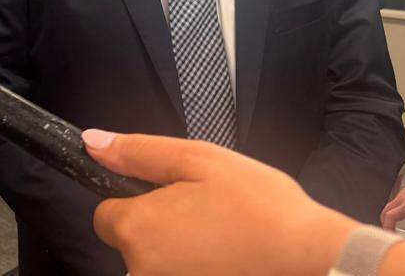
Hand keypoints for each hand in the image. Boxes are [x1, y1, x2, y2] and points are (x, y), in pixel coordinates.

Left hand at [83, 130, 354, 275]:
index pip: (105, 217)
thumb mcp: (199, 160)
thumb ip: (138, 152)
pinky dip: (200, 271)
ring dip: (182, 256)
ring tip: (225, 244)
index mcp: (137, 229)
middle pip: (133, 247)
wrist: (313, 262)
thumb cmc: (259, 207)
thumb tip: (91, 141)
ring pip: (158, 268)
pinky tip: (230, 264)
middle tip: (209, 220)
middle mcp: (140, 272)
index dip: (135, 204)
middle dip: (161, 232)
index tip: (171, 201)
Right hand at [380, 183, 404, 230]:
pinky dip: (394, 210)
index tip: (389, 234)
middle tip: (389, 231)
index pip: (391, 216)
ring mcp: (403, 194)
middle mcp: (404, 199)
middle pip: (385, 211)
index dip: (387, 227)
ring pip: (389, 206)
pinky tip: (402, 214)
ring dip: (388, 216)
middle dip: (384, 223)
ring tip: (394, 225)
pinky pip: (394, 202)